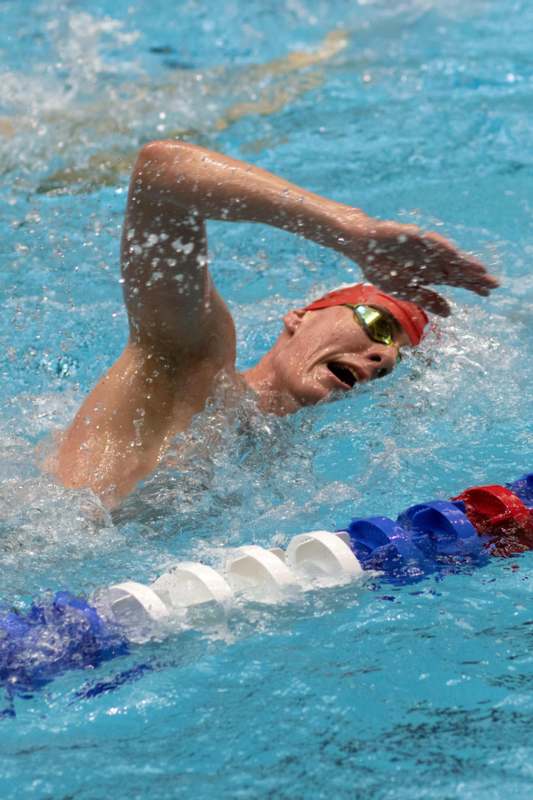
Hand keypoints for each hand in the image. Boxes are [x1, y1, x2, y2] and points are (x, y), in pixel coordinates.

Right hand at [348, 219, 499, 315]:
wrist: (362, 246)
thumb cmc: (382, 267)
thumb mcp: (405, 290)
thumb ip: (427, 299)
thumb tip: (450, 313)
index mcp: (429, 273)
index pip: (456, 280)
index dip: (472, 286)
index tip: (488, 294)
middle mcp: (431, 260)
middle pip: (457, 269)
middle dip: (475, 276)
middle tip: (495, 284)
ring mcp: (424, 248)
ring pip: (448, 256)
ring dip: (464, 262)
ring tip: (480, 270)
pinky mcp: (413, 236)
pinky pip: (429, 242)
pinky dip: (441, 247)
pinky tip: (454, 252)